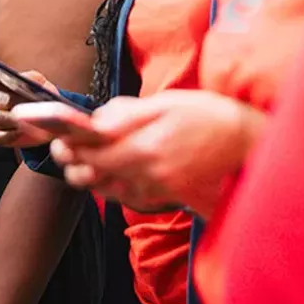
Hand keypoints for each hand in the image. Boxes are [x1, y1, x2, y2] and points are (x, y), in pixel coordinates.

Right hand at [0, 67, 58, 147]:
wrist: (44, 120)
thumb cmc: (37, 97)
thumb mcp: (39, 84)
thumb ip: (35, 79)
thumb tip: (35, 82)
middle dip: (8, 100)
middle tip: (22, 103)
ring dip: (12, 119)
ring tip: (26, 120)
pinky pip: (1, 136)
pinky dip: (14, 134)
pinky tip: (25, 132)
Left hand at [50, 90, 263, 217]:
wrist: (246, 146)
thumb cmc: (208, 117)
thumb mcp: (167, 103)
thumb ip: (127, 114)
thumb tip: (95, 120)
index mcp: (144, 147)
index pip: (90, 154)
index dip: (67, 148)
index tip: (57, 139)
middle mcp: (147, 175)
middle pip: (92, 177)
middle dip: (73, 164)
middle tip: (66, 149)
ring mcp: (156, 191)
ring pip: (106, 191)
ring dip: (91, 177)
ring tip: (86, 160)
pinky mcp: (165, 200)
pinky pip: (129, 199)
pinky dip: (115, 187)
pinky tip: (116, 174)